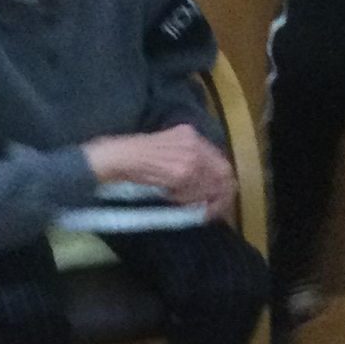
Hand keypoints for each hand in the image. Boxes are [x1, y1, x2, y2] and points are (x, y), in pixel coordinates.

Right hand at [85, 126, 235, 211]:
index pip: (220, 160)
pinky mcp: (181, 172)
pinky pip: (195, 192)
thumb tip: (209, 183)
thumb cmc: (139, 155)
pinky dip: (189, 201)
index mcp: (191, 134)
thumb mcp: (168, 148)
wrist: (120, 156)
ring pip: (211, 185)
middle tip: (214, 209)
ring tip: (190, 206)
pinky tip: (176, 200)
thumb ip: (189, 158)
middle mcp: (195, 142)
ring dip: (202, 199)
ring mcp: (190, 156)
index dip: (223, 181)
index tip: (219, 196)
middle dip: (222, 194)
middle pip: (224, 171)